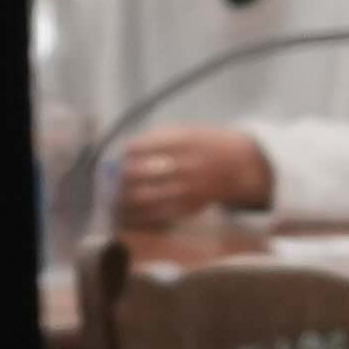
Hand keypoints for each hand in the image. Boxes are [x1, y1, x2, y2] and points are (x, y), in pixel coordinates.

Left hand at [107, 125, 276, 225]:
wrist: (240, 164)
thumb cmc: (203, 145)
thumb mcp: (182, 132)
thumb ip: (152, 140)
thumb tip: (120, 154)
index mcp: (180, 141)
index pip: (138, 149)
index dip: (121, 156)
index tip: (114, 160)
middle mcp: (184, 165)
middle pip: (137, 175)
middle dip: (116, 181)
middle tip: (107, 183)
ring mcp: (188, 188)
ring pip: (144, 199)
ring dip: (122, 202)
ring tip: (112, 201)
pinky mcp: (190, 206)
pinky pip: (158, 215)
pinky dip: (139, 217)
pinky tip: (128, 215)